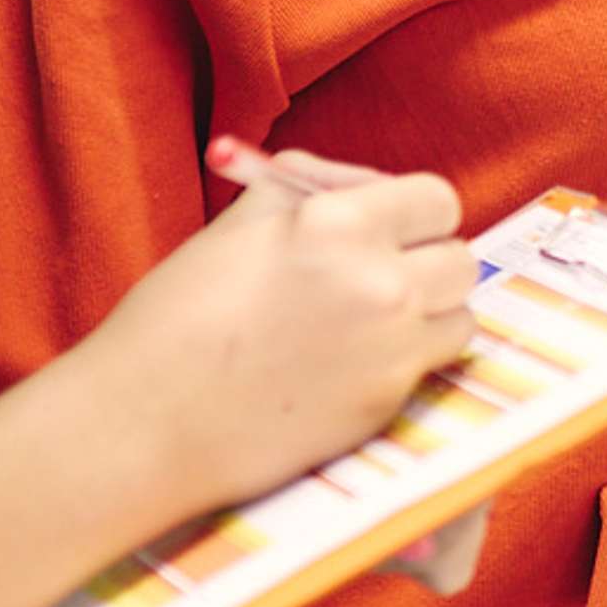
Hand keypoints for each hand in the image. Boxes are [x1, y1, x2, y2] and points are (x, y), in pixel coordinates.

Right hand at [74, 145, 479, 532]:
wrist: (146, 420)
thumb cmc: (178, 318)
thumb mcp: (239, 225)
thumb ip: (311, 192)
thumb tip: (364, 187)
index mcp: (338, 223)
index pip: (436, 198)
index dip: (413, 214)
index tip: (393, 230)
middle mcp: (379, 282)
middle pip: (461, 257)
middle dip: (428, 262)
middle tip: (384, 276)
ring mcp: (391, 347)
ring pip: (460, 315)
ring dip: (429, 314)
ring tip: (370, 322)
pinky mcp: (388, 402)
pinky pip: (432, 366)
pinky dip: (409, 361)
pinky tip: (356, 362)